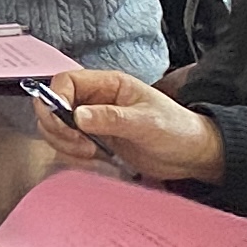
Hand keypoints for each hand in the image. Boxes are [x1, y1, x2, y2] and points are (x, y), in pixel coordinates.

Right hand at [32, 69, 224, 182]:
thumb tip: (76, 115)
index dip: (56, 98)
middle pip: (53, 106)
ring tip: (92, 156)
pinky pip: (69, 149)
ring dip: (66, 146)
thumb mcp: (147, 122)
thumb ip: (111, 118)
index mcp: (108, 85)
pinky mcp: (94, 144)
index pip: (66, 81)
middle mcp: (95, 101)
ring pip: (57, 130)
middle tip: (80, 145)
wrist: (193, 156)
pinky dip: (75, 159)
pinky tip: (98, 164)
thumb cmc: (177, 130)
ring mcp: (93, 123)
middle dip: (58, 128)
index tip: (65, 122)